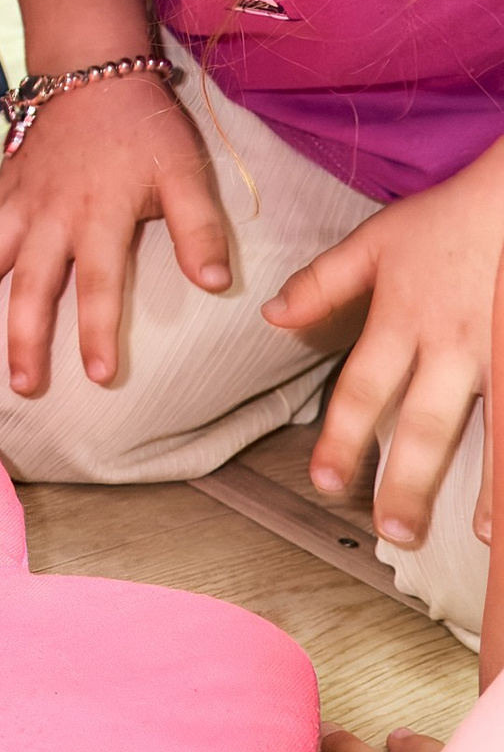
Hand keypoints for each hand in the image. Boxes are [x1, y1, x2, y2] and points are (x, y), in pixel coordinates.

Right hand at [0, 73, 229, 396]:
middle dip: (24, 337)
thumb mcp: (186, 173)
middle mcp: (52, 215)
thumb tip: (215, 283)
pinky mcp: (0, 185)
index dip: (97, 330)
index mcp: (100, 217)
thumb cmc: (145, 128)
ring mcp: (19, 201)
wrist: (96, 70)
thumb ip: (199, 228)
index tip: (98, 377)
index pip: (99, 284)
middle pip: (32, 284)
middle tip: (23, 386)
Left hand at [265, 145, 503, 553]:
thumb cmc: (452, 217)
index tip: (327, 482)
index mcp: (404, 322)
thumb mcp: (378, 240)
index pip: (363, 390)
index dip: (342, 438)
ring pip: (495, 426)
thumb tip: (272, 315)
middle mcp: (451, 344)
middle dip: (408, 481)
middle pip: (426, 423)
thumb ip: (324, 283)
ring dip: (489, 485)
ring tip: (483, 535)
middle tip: (394, 530)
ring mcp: (501, 351)